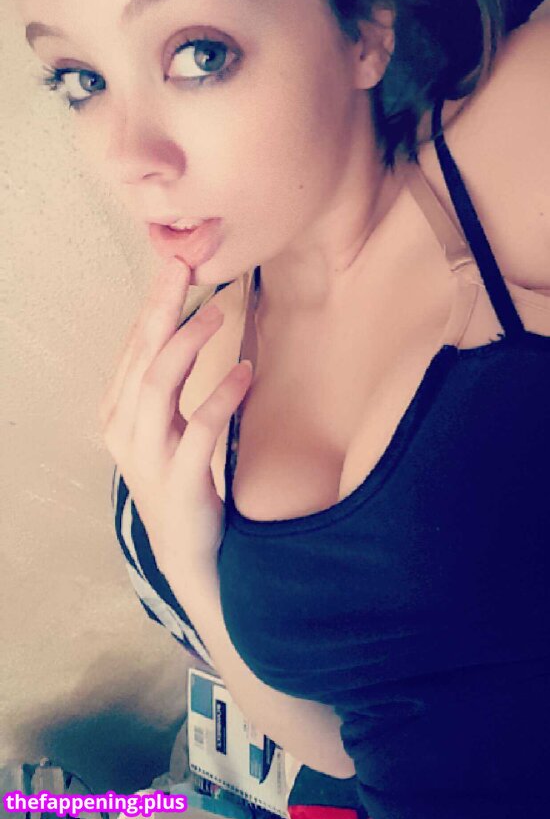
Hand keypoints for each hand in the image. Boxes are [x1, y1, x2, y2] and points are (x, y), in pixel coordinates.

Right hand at [98, 257, 252, 581]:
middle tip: (186, 267)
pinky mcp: (179, 479)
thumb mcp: (163, 427)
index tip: (176, 266)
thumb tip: (188, 325)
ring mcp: (148, 456)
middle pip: (142, 355)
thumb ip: (167, 383)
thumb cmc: (179, 479)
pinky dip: (222, 395)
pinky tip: (245, 373)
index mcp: (118, 413)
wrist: (187, 552)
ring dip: (189, 342)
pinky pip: (200, 428)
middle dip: (162, 307)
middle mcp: (124, 430)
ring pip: (159, 384)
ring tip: (219, 312)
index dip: (154, 305)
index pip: (134, 348)